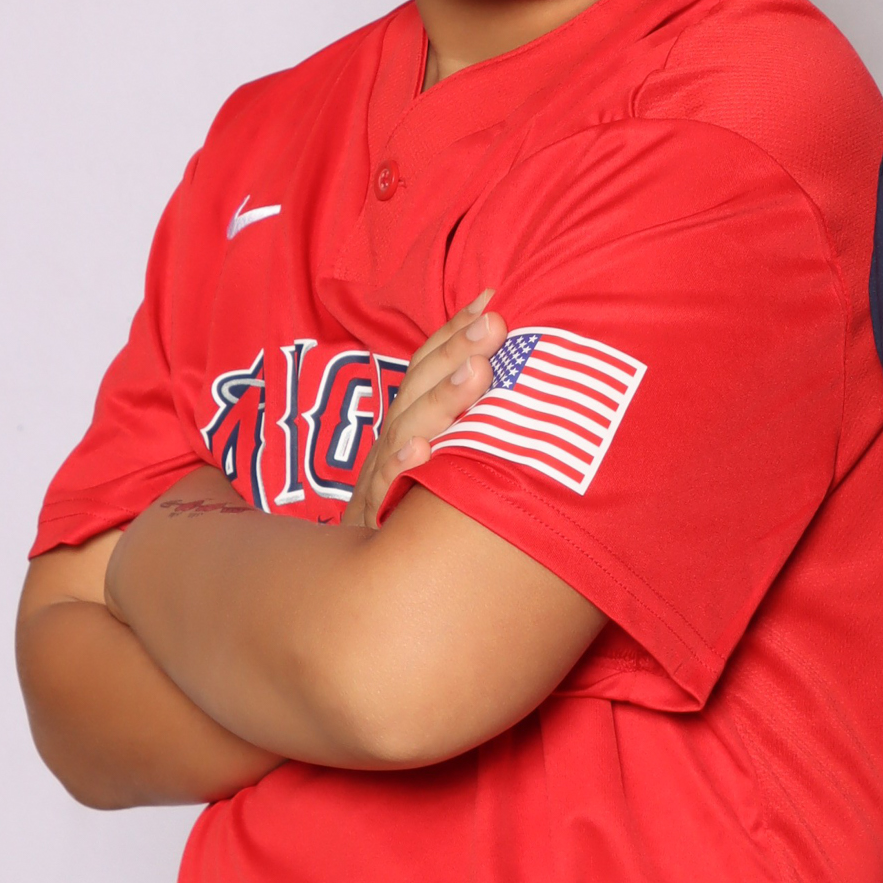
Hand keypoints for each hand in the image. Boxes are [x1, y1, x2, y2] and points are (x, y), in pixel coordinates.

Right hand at [343, 293, 506, 529]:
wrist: (368, 582)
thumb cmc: (418, 511)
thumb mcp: (447, 460)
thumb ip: (472, 421)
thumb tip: (515, 373)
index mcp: (412, 422)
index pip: (430, 366)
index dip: (456, 331)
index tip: (489, 299)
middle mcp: (395, 442)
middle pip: (421, 388)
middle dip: (456, 351)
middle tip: (494, 324)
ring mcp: (383, 478)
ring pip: (407, 432)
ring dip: (441, 401)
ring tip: (476, 372)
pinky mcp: (376, 518)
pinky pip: (386, 492)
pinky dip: (402, 469)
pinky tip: (423, 452)